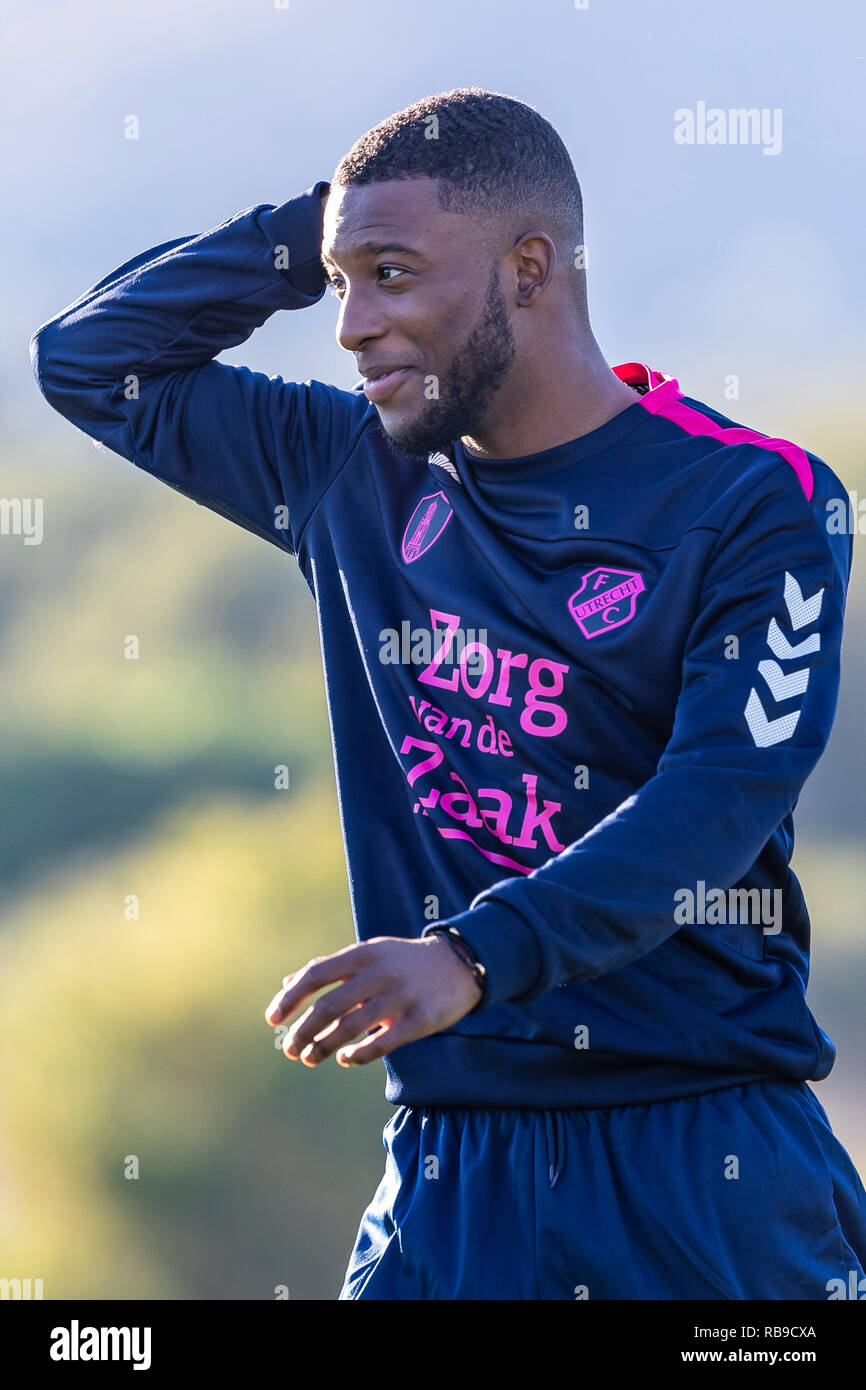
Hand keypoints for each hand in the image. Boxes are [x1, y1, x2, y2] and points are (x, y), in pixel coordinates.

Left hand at [264, 934, 482, 1067]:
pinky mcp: (420, 1019)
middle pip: (329, 1006)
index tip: (272, 1019)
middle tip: (290, 1049)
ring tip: (310, 1059)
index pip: (316, 975)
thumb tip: (287, 983)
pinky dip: (359, 1054)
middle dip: (303, 1031)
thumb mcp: (368, 954)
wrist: (459, 963)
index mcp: (362, 955)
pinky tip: (345, 1058)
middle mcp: (378, 973)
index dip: (291, 998)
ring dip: (324, 1047)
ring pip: (351, 1027)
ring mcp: (400, 996)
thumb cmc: (403, 961)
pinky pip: (382, 1043)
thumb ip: (329, 968)